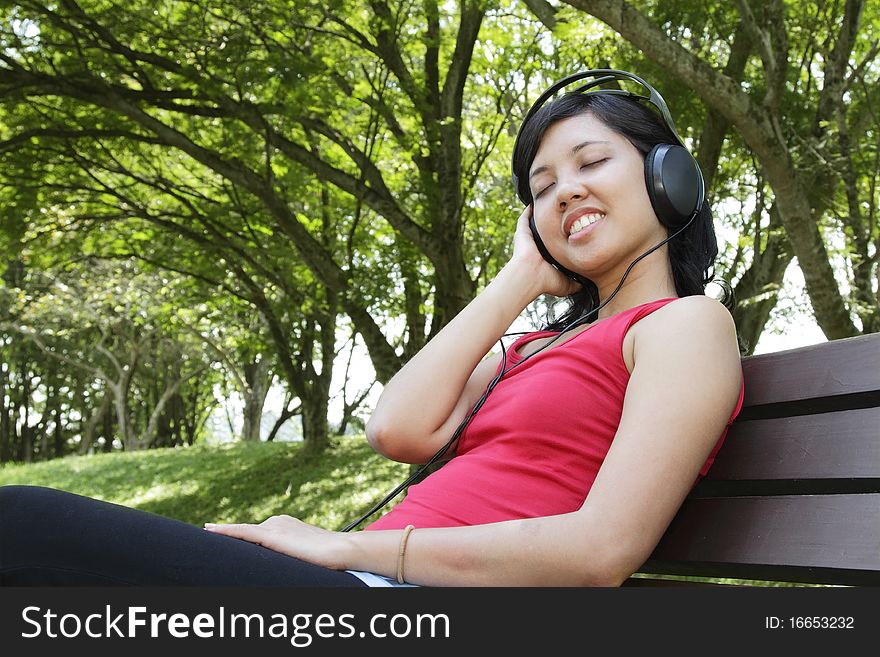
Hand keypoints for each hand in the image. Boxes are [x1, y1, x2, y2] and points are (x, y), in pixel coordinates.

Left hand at [204, 515, 350, 569]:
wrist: (340, 550)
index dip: (235, 536)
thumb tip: (281, 564)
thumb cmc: (327, 558)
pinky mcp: (271, 535)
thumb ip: (288, 552)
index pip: (254, 533)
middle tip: (206, 537)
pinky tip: (210, 532)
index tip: (216, 536)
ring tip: (205, 536)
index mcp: (283, 524)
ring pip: (241, 535)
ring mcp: (273, 526)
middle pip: (246, 535)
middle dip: (228, 540)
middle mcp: (276, 521)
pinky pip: (241, 532)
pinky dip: (225, 531)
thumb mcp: (303, 553)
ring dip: (224, 538)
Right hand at [509, 205, 581, 297]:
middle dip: (553, 223)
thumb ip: (577, 282)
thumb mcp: (567, 283)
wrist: (530, 276)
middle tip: (565, 213)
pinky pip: (525, 217)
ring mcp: (528, 239)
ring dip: (541, 214)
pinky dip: (530, 209)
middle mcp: (537, 247)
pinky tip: (537, 199)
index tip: (574, 229)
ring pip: (535, 223)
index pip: (555, 245)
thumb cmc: (546, 281)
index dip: (562, 238)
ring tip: (551, 203)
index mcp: (546, 257)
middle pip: (545, 232)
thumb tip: (587, 283)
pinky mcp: (522, 232)